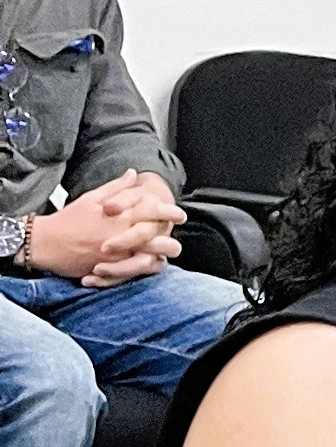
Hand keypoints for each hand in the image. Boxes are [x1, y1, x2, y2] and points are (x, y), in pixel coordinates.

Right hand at [23, 173, 184, 286]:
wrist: (44, 243)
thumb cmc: (68, 219)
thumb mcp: (91, 198)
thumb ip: (116, 188)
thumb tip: (133, 174)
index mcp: (118, 217)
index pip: (152, 212)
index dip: (169, 212)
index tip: (180, 214)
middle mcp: (122, 236)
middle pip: (157, 237)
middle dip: (170, 235)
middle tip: (175, 233)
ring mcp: (118, 255)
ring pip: (152, 257)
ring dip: (163, 253)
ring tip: (168, 250)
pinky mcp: (111, 269)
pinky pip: (137, 272)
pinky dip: (149, 268)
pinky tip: (155, 263)